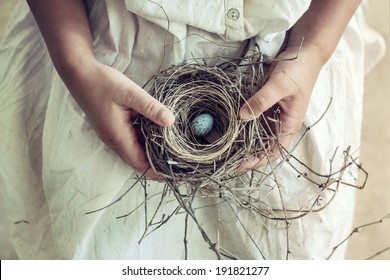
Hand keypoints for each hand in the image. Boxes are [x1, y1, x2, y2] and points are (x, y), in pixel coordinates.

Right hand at [63, 60, 174, 178]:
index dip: (156, 170)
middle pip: (137, 160)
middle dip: (156, 163)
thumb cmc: (101, 82)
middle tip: (177, 161)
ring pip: (134, 150)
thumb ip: (151, 107)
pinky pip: (130, 140)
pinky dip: (143, 139)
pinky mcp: (112, 127)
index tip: (173, 171)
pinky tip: (156, 131)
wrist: (78, 73)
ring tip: (171, 149)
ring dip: (150, 151)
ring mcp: (112, 134)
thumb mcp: (130, 92)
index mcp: (117, 136)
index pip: (139, 163)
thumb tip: (170, 121)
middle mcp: (113, 140)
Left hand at [239, 44, 324, 169]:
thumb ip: (261, 100)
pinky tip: (230, 127)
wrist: (304, 54)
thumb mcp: (279, 86)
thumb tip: (242, 116)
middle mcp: (281, 123)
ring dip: (244, 140)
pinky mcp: (265, 105)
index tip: (241, 165)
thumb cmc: (298, 71)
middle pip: (263, 146)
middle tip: (227, 158)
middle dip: (248, 154)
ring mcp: (273, 115)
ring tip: (225, 147)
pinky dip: (243, 124)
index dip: (258, 160)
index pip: (274, 151)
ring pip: (257, 134)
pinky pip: (253, 119)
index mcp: (289, 124)